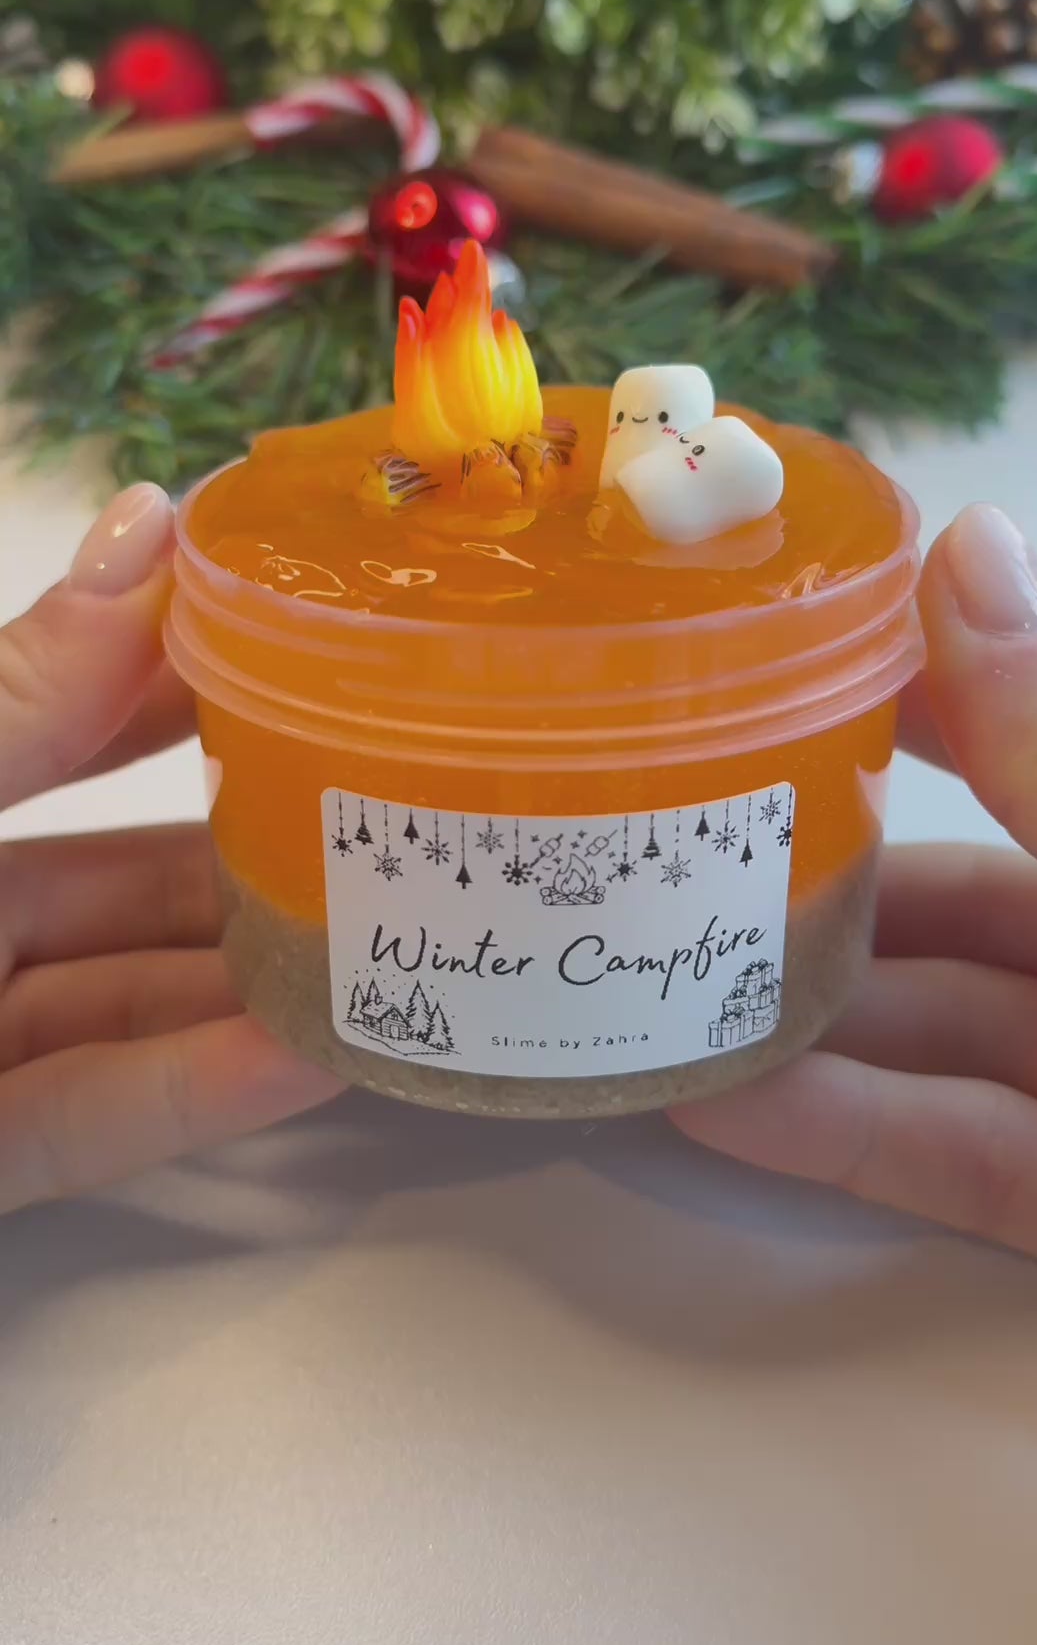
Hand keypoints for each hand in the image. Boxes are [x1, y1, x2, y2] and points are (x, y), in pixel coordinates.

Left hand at [0, 485, 340, 1214]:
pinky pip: (87, 1118)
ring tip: (389, 945)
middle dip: (246, 844)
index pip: (62, 720)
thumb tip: (154, 526)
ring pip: (120, 1000)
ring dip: (247, 982)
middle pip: (112, 869)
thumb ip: (22, 690)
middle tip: (390, 812)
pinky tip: (310, 1061)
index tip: (314, 654)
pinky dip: (193, 1094)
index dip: (182, 684)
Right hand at [672, 504, 1036, 1276]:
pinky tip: (714, 1100)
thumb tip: (960, 544)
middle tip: (657, 828)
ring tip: (647, 966)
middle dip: (821, 862)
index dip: (910, 686)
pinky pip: (969, 1162)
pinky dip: (850, 1136)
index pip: (1036, 732)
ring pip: (948, 1032)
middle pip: (972, 891)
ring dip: (806, 1007)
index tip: (751, 652)